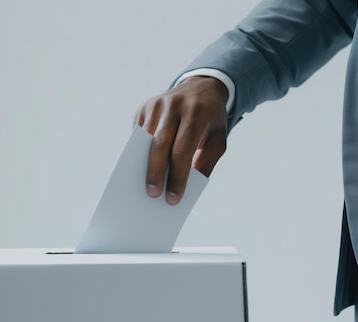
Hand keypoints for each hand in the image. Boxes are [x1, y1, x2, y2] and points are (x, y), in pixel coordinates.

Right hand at [135, 76, 228, 204]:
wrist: (201, 88)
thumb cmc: (210, 121)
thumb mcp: (218, 140)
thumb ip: (206, 162)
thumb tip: (185, 185)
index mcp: (197, 112)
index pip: (183, 149)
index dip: (178, 176)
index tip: (173, 198)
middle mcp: (174, 105)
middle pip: (160, 144)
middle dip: (155, 172)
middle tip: (153, 195)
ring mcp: (157, 103)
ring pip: (145, 139)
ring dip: (144, 164)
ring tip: (145, 186)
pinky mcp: (144, 107)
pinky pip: (138, 134)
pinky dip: (139, 152)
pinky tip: (141, 168)